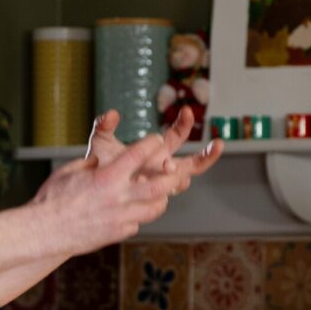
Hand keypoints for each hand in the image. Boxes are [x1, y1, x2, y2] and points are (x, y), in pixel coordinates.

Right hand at [33, 132, 181, 254]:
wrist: (43, 230)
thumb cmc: (52, 198)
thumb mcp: (71, 170)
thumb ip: (92, 164)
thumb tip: (102, 161)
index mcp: (107, 176)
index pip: (139, 155)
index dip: (151, 144)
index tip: (157, 140)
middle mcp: (119, 197)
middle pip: (159, 186)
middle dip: (171, 177)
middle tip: (174, 171)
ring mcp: (120, 218)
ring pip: (154, 209)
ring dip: (160, 200)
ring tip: (159, 195)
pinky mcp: (117, 234)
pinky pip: (136, 225)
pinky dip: (137, 218)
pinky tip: (132, 213)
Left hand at [86, 107, 222, 195]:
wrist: (92, 192)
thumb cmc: (100, 166)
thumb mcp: (100, 143)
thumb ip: (104, 127)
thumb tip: (111, 114)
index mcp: (158, 150)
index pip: (178, 135)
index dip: (184, 123)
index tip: (186, 111)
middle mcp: (164, 167)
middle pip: (193, 162)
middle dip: (207, 154)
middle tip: (217, 145)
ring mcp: (161, 185)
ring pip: (184, 181)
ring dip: (185, 174)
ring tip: (179, 167)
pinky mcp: (154, 198)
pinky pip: (168, 194)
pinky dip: (170, 187)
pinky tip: (168, 182)